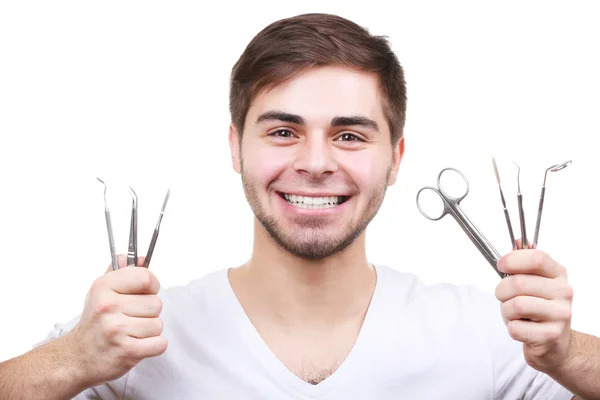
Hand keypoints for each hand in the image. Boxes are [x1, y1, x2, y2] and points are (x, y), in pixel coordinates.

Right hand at [66, 255, 167, 386]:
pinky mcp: (126, 351)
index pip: (146, 277)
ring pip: (158, 324)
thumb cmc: (95, 322)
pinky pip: (160, 343)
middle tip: (131, 318)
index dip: (152, 285)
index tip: (145, 292)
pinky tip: (137, 345)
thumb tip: (142, 258)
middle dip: (149, 312)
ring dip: (149, 331)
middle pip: (156, 303)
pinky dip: (153, 346)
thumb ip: (121, 271)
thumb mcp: (101, 291)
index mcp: (103, 287)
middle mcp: (108, 306)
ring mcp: (116, 330)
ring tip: (131, 333)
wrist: (77, 357)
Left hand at [495, 243, 573, 373]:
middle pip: (518, 282)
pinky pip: (515, 328)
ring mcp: (560, 315)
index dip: (512, 260)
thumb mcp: (535, 281)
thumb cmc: (539, 308)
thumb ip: (525, 261)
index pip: (536, 258)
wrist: (556, 344)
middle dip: (502, 291)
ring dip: (506, 311)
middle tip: (505, 297)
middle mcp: (563, 292)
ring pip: (515, 305)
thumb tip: (519, 240)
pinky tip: (523, 329)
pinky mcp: (551, 336)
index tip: (501, 265)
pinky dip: (511, 328)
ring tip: (514, 315)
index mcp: (558, 274)